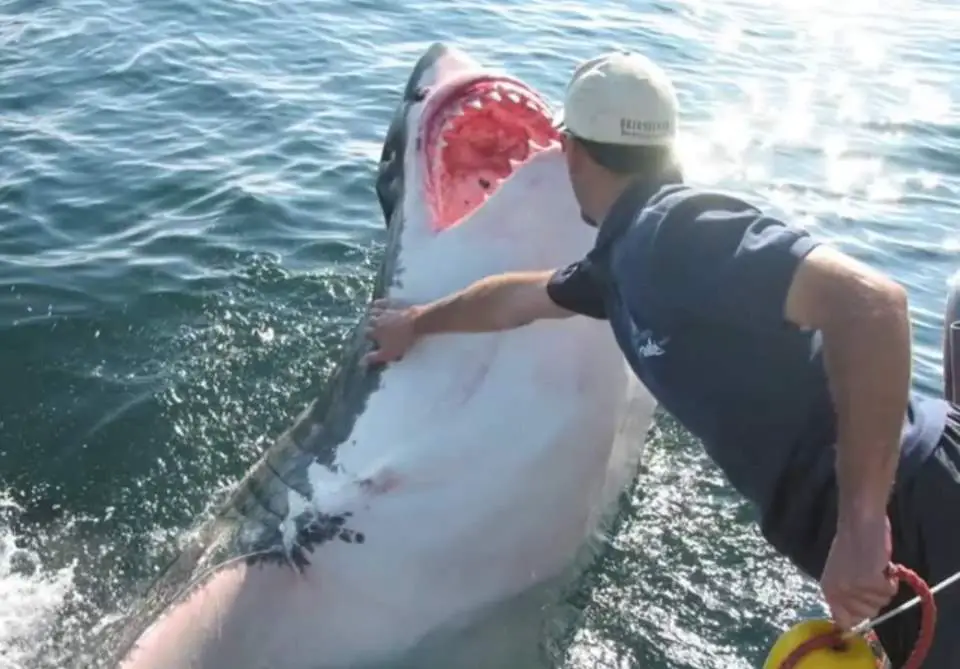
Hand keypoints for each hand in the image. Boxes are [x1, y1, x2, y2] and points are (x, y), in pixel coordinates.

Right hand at [363, 298, 419, 364]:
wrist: (417, 322)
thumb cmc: (404, 340)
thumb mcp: (389, 353)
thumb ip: (375, 357)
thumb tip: (360, 362)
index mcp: (376, 332)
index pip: (366, 334)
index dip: (366, 336)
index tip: (368, 338)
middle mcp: (377, 320)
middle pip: (369, 321)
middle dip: (368, 324)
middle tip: (370, 326)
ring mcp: (384, 311)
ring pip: (373, 311)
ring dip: (371, 313)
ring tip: (370, 315)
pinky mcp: (392, 303)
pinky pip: (381, 302)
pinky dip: (377, 303)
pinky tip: (375, 303)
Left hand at [820, 513, 897, 630]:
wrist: (859, 521)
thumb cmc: (852, 543)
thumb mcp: (842, 572)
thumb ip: (846, 594)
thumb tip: (854, 620)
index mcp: (828, 590)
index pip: (844, 622)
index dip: (859, 618)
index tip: (866, 605)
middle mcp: (838, 593)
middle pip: (868, 614)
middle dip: (875, 598)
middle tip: (869, 576)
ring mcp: (853, 588)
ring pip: (882, 602)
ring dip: (883, 586)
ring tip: (873, 566)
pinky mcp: (869, 581)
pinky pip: (890, 590)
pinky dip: (891, 579)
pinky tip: (882, 564)